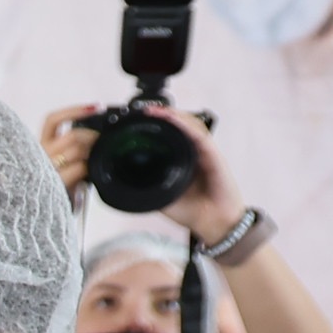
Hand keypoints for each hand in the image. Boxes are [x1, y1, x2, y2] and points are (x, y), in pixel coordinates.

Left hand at [41, 100, 244, 237]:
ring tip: (154, 110)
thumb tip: (118, 182)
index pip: (169, 133)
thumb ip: (143, 186)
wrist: (214, 223)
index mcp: (181, 157)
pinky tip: (174, 120)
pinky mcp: (214, 155)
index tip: (134, 119)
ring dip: (171, 115)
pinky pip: (199, 136)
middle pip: (179, 123)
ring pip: (189, 124)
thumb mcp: (158, 196)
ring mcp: (204, 151)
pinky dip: (186, 126)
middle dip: (161, 114)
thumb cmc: (189, 210)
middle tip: (142, 109)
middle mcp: (193, 150)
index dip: (154, 123)